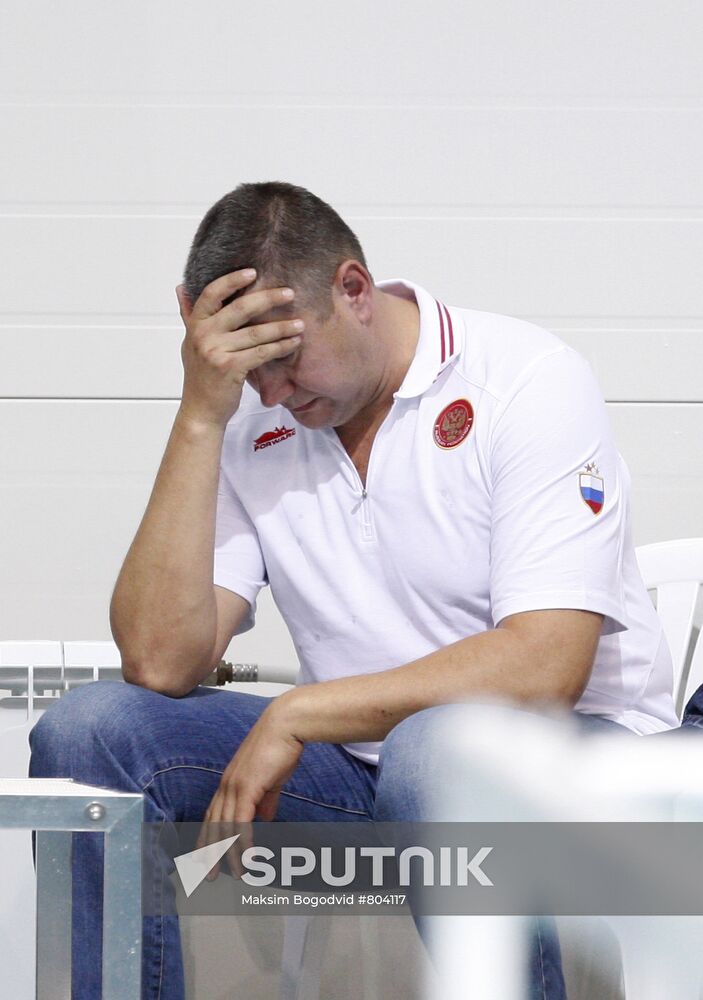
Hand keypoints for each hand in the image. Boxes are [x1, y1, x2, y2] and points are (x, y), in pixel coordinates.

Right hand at [176, 269, 303, 428]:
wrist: (201, 411)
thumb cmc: (200, 378)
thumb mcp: (190, 344)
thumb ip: (189, 316)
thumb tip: (181, 287)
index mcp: (195, 325)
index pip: (211, 293)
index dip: (232, 280)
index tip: (253, 272)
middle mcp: (203, 335)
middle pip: (240, 308)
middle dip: (268, 298)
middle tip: (289, 293)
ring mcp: (215, 351)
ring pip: (256, 333)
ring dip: (282, 327)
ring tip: (300, 323)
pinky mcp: (230, 368)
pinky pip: (261, 353)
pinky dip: (280, 347)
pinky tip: (294, 343)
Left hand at [195, 701, 303, 880]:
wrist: (286, 725)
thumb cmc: (280, 747)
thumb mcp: (272, 779)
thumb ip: (266, 800)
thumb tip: (265, 819)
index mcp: (229, 782)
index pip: (212, 816)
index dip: (207, 838)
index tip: (204, 857)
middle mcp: (226, 785)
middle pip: (212, 825)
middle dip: (209, 853)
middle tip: (208, 876)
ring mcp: (234, 786)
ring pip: (226, 828)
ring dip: (230, 854)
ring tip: (236, 874)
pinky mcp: (247, 788)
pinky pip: (242, 822)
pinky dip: (244, 842)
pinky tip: (248, 858)